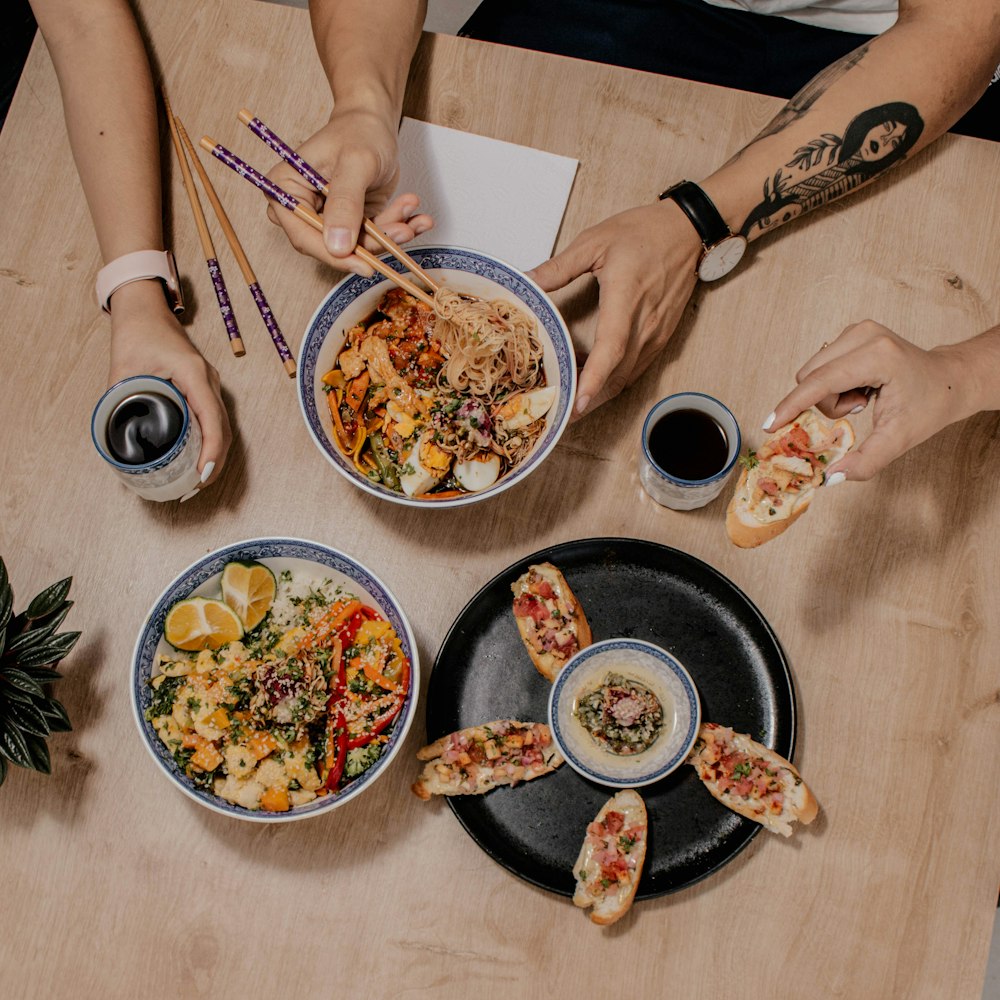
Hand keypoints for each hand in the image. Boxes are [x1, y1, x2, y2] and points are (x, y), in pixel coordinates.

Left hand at [108, 282, 231, 487]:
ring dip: (216, 455)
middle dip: (215, 461)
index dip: (212, 450)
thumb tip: (117, 440)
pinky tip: (200, 459)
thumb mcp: (123, 369)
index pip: (212, 418)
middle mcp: (209, 381)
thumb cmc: (137, 334)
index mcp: (193, 374)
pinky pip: (216, 420)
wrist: (147, 311)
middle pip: (224, 429)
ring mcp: (211, 385)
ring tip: (198, 480)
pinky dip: (212, 443)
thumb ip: (121, 402)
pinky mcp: (206, 389)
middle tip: (196, 487)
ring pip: (223, 427)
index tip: (203, 473)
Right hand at [265, 109, 431, 273]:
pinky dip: (398, 228)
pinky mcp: (352, 222)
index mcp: (286, 190)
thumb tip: (337, 246)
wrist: (375, 123)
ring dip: (391, 233)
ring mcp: (328, 217)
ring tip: (412, 214)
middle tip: (403, 230)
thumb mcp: (355, 163)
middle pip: (334, 246)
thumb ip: (345, 204)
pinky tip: (417, 218)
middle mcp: (303, 208)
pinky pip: (374, 237)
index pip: (304, 237)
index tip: (364, 265)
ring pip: (359, 245)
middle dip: (372, 242)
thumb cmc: (359, 131)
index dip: (334, 256)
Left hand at [529, 200, 700, 414]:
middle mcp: (645, 323)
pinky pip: (634, 368)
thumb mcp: (594, 241)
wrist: (689, 230)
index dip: (593, 378)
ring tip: (568, 396)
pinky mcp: (661, 336)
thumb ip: (558, 267)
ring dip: (598, 392)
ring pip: (625, 377)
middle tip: (558, 412)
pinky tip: (590, 375)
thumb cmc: (643, 232)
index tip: (577, 402)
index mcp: (626, 298)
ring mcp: (656, 333)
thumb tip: (525, 280)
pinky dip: (612, 379)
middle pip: (616, 375)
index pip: (611, 348)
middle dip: (588, 399)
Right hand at [766, 320, 973, 481]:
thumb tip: (831, 478)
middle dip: (825, 404)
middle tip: (859, 410)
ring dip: (830, 395)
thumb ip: (866, 461)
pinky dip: (834, 385)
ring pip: (812, 372)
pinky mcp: (852, 333)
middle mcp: (863, 334)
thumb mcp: (900, 439)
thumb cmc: (930, 405)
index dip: (792, 406)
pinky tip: (862, 387)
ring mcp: (857, 330)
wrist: (951, 379)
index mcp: (878, 356)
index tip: (770, 425)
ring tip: (864, 399)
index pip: (821, 382)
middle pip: (811, 377)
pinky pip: (821, 366)